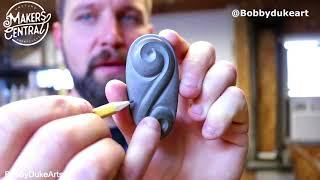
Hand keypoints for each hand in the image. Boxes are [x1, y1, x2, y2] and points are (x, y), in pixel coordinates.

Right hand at [0, 96, 160, 179]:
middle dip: (88, 123)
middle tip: (97, 128)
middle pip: (58, 137)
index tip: (76, 105)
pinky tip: (150, 130)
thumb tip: (87, 96)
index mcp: (4, 170)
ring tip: (110, 150)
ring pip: (91, 162)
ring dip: (109, 144)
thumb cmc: (53, 172)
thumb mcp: (32, 155)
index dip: (51, 106)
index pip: (13, 121)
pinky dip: (143, 148)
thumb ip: (44, 129)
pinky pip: (126, 175)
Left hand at [105, 29, 248, 179]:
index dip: (174, 42)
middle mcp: (196, 92)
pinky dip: (223, 112)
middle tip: (185, 89)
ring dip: (211, 88)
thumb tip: (114, 84)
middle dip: (196, 64)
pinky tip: (209, 133)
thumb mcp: (139, 140)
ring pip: (226, 70)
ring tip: (195, 115)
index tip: (167, 39)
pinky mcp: (237, 120)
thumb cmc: (161, 167)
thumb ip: (129, 114)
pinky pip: (238, 100)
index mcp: (172, 91)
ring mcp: (218, 103)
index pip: (177, 54)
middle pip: (205, 52)